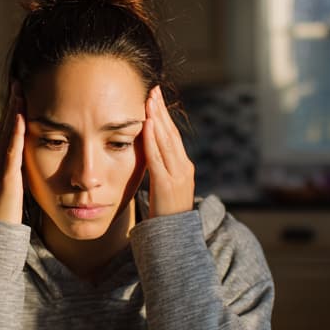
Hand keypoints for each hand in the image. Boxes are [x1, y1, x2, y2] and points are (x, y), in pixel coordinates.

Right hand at [0, 83, 26, 222]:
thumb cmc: (7, 212)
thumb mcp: (14, 185)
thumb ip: (17, 170)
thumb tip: (27, 158)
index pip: (5, 131)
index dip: (11, 111)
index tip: (18, 92)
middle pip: (3, 127)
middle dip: (10, 104)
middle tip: (17, 82)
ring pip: (5, 135)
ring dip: (12, 113)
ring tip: (18, 93)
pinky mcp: (5, 179)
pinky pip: (10, 152)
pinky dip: (14, 134)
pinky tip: (19, 119)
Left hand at [143, 86, 194, 216]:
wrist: (175, 239)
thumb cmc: (166, 214)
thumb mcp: (165, 187)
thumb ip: (160, 170)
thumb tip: (148, 154)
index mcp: (184, 166)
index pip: (172, 135)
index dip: (164, 116)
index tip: (155, 98)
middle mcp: (184, 167)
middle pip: (171, 133)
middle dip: (161, 110)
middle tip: (152, 90)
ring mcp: (178, 175)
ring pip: (166, 141)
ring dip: (156, 119)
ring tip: (149, 100)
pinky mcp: (168, 184)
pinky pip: (157, 158)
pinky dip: (152, 140)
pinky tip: (146, 126)